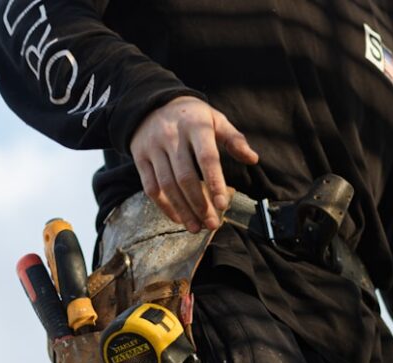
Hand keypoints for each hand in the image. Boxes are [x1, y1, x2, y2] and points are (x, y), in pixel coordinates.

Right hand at [129, 96, 259, 232]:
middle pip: (185, 177)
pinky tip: (178, 218)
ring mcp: (153, 148)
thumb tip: (253, 159)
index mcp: (195, 126)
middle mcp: (171, 137)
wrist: (150, 104)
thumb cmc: (191, 116)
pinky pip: (151, 188)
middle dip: (199, 205)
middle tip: (212, 224)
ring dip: (183, 210)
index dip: (214, 183)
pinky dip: (165, 206)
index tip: (223, 204)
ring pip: (167, 186)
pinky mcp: (140, 158)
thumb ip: (234, 139)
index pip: (206, 158)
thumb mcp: (214, 119)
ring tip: (196, 227)